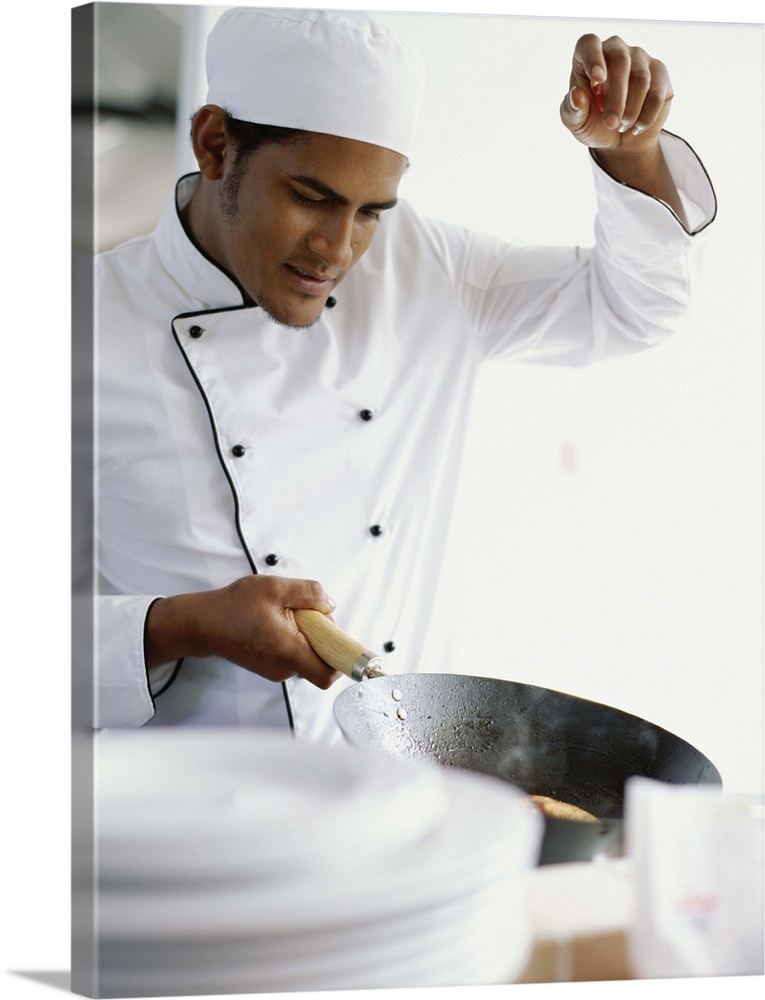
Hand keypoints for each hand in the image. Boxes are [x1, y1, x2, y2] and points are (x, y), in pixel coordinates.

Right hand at [145, 574, 342, 689]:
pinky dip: (292, 638)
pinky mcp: (268, 666)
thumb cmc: (232, 607)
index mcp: (289, 651)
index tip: (345, 641)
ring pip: (306, 654)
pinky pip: (293, 653)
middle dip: (321, 636)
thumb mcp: (275, 588)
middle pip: (321, 660)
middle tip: (303, 613)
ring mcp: (275, 669)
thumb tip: (330, 605)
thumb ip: (309, 593)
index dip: (342, 659)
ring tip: (282, 614)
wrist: (201, 623)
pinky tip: (274, 621)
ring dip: (304, 634)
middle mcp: (283, 667)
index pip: (328, 673)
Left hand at [560, 34, 673, 153]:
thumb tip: (577, 95)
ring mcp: (639, 58)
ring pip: (640, 78)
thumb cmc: (593, 124)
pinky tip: (636, 127)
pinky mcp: (659, 72)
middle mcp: (615, 50)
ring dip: (631, 110)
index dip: (593, 57)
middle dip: (616, 97)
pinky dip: (646, 116)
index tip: (598, 80)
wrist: (619, 140)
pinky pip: (656, 92)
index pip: (589, 43)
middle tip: (611, 123)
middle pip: (620, 60)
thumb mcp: (576, 123)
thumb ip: (572, 110)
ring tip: (621, 127)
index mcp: (588, 57)